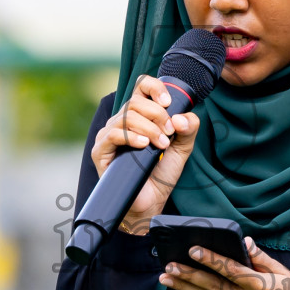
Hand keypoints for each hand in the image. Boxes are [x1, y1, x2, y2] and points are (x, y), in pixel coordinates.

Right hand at [91, 74, 200, 233]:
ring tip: (161, 145)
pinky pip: (113, 134)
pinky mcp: (100, 151)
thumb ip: (189, 129)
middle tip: (169, 133)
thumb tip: (182, 117)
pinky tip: (143, 145)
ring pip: (126, 116)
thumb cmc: (161, 174)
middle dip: (157, 114)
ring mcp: (109, 135)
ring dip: (149, 128)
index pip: (141, 87)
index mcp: (140, 115)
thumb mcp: (182, 148)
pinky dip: (131, 137)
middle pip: (135, 101)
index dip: (154, 87)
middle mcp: (122, 122)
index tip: (168, 102)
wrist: (150, 202)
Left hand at [159, 237, 289, 289]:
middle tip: (169, 267)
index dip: (211, 260)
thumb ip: (261, 258)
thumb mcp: (285, 273)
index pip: (232, 271)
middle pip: (214, 288)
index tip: (193, 250)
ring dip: (186, 289)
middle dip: (189, 276)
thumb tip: (244, 242)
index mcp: (265, 287)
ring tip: (167, 279)